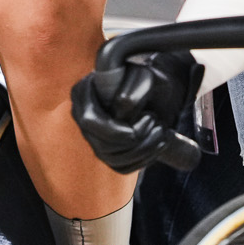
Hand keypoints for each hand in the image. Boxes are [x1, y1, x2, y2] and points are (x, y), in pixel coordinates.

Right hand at [70, 50, 203, 172]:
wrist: (156, 91)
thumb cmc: (147, 80)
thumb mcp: (144, 77)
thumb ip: (132, 90)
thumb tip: (120, 112)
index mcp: (82, 92)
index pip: (90, 121)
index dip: (117, 128)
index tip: (148, 116)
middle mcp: (81, 116)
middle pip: (102, 145)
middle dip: (136, 140)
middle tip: (157, 124)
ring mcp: (92, 137)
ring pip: (112, 159)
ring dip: (144, 149)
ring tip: (162, 130)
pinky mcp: (106, 152)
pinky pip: (121, 167)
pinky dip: (144, 159)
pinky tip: (159, 143)